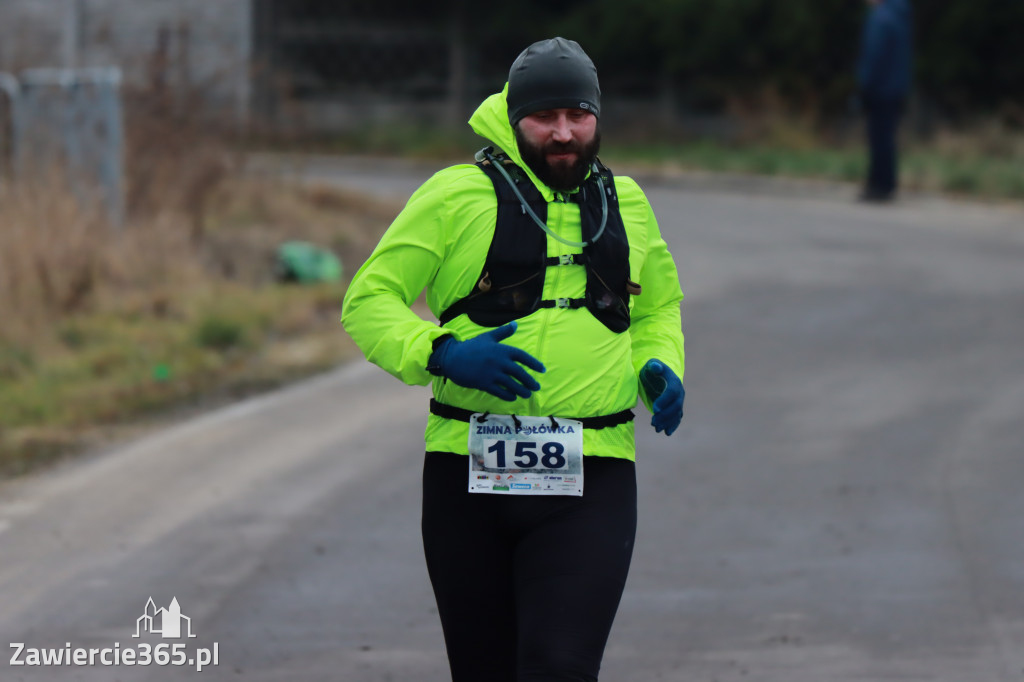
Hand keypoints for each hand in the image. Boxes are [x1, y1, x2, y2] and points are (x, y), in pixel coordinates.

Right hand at [429, 322, 544, 400]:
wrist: (452, 357)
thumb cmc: (471, 347)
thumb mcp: (488, 337)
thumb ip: (503, 332)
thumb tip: (516, 324)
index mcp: (501, 349)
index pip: (522, 356)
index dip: (534, 363)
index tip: (542, 370)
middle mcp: (499, 361)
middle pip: (519, 373)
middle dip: (529, 381)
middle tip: (536, 387)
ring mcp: (491, 373)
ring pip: (511, 384)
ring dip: (521, 390)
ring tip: (527, 394)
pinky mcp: (484, 383)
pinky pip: (499, 391)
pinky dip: (507, 395)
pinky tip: (513, 397)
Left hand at [639, 359, 683, 435]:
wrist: (661, 376)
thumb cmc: (654, 370)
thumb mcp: (652, 365)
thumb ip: (654, 366)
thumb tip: (655, 366)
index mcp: (674, 381)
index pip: (672, 392)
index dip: (664, 400)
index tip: (654, 409)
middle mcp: (679, 393)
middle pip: (675, 406)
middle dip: (665, 415)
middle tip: (653, 422)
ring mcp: (678, 401)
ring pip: (676, 414)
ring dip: (667, 422)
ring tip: (656, 428)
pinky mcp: (675, 408)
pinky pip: (676, 418)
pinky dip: (672, 426)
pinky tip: (666, 432)